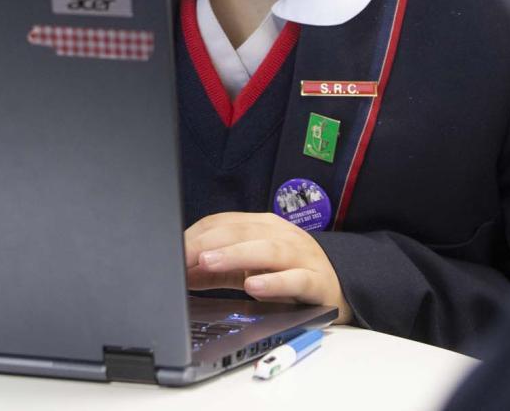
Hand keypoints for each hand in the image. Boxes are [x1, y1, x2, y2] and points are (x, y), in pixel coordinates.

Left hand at [184, 211, 350, 322]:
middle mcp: (282, 235)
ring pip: (267, 250)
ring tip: (209, 262)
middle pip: (242, 232)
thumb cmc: (287, 275)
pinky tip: (253, 286)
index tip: (174, 249)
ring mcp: (301, 256)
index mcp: (262, 226)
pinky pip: (295, 279)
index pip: (224, 222)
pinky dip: (274, 282)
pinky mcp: (317, 282)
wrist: (335, 288)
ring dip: (235, 255)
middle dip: (209, 243)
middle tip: (184, 254)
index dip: (197, 235)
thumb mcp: (247, 269)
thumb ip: (215, 271)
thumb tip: (180, 272)